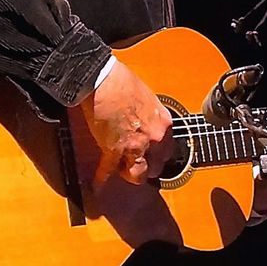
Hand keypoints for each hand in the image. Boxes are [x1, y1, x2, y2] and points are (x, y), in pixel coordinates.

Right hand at [79, 59, 172, 184]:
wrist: (102, 80)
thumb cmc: (122, 83)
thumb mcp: (147, 99)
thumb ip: (150, 117)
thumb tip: (145, 123)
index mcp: (164, 123)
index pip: (168, 150)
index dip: (157, 155)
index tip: (151, 156)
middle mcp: (155, 138)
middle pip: (157, 165)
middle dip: (147, 167)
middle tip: (137, 166)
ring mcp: (136, 146)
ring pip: (138, 174)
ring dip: (129, 175)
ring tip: (122, 174)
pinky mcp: (115, 150)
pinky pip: (111, 171)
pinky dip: (103, 178)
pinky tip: (98, 185)